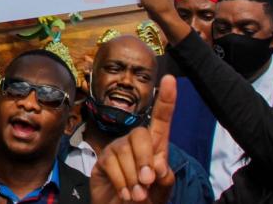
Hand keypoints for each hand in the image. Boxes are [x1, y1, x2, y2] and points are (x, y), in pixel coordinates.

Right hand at [90, 75, 176, 203]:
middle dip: (144, 159)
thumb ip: (165, 176)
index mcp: (156, 147)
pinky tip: (125, 193)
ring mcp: (117, 150)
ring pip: (125, 152)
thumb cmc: (147, 201)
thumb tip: (156, 164)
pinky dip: (121, 182)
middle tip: (147, 183)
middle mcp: (135, 143)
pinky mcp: (103, 161)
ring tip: (136, 195)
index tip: (170, 80)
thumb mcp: (163, 190)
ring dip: (133, 178)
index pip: (161, 120)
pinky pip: (111, 164)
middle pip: (141, 135)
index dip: (166, 100)